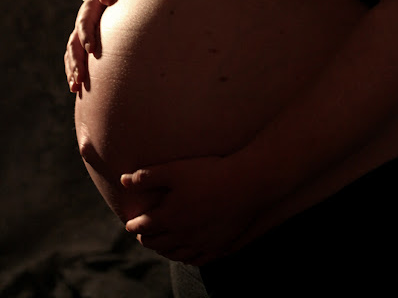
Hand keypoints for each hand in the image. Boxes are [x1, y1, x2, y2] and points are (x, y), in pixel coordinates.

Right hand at [64, 0, 136, 91]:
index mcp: (90, 6)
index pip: (85, 22)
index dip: (86, 36)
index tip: (92, 50)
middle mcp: (83, 20)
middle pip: (74, 42)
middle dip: (76, 61)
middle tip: (80, 78)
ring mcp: (82, 32)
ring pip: (72, 52)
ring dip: (73, 70)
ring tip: (75, 87)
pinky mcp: (86, 41)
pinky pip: (75, 57)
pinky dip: (74, 71)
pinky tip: (76, 87)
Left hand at [120, 156, 260, 265]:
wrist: (245, 185)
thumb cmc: (209, 173)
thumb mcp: (174, 169)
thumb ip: (146, 176)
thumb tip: (122, 181)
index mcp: (169, 217)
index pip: (145, 226)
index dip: (135, 225)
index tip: (130, 224)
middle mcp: (182, 234)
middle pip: (158, 243)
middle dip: (148, 238)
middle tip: (143, 235)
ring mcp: (201, 243)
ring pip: (176, 253)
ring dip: (164, 250)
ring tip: (161, 246)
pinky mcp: (218, 246)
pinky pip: (197, 258)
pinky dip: (186, 257)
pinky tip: (186, 253)